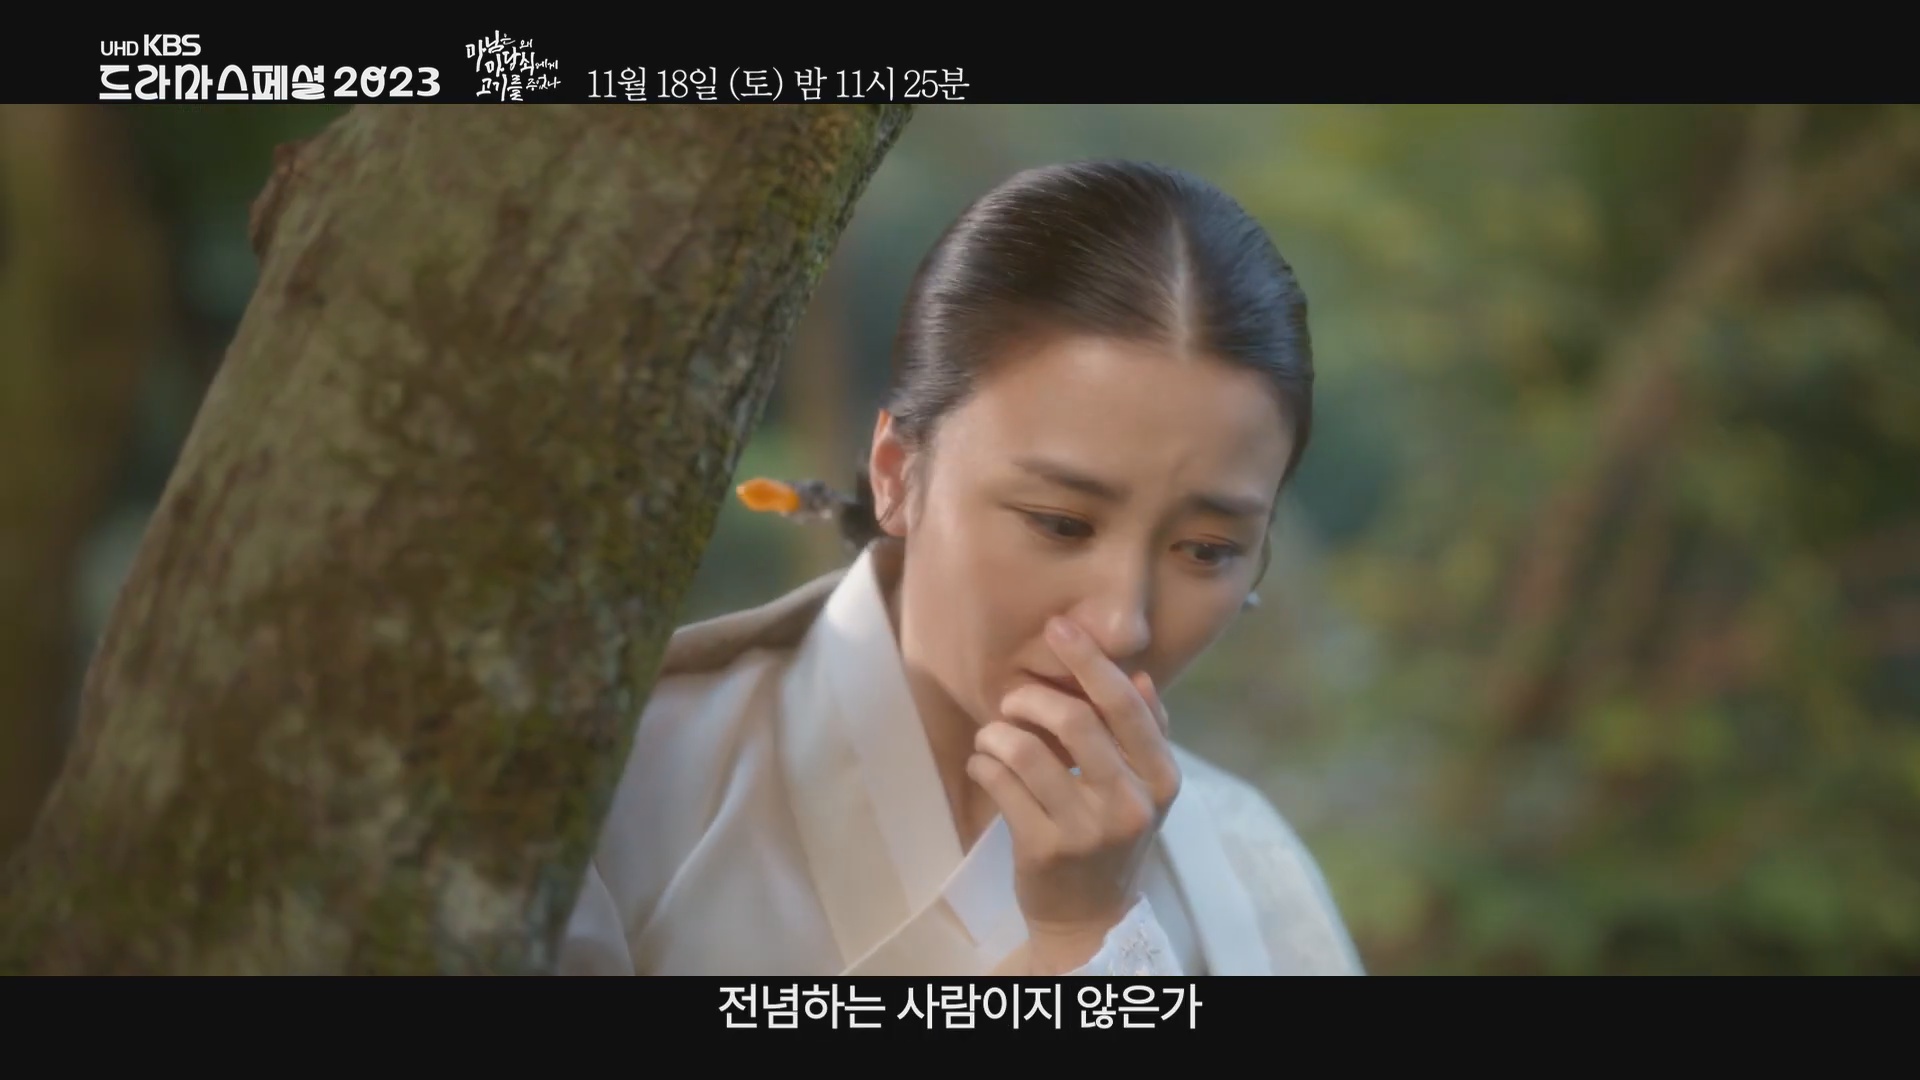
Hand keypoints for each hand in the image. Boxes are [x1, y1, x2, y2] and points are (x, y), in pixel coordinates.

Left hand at [967, 616, 1181, 974]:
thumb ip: (1147, 733)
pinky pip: (999, 783)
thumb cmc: (1114, 838)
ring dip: (998, 732)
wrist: (1090, 918)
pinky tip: (985, 766)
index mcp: (1161, 779)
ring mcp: (1086, 829)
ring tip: (994, 737)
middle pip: (1075, 720)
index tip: (1059, 626)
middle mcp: (1130, 803)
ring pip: (1026, 750)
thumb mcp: (1144, 790)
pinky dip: (983, 763)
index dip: (1090, 660)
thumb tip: (1141, 674)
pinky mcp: (1043, 849)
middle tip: (1013, 699)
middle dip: (1032, 698)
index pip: (1126, 705)